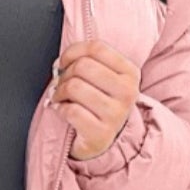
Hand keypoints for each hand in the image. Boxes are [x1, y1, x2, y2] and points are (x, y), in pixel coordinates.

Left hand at [50, 38, 140, 159]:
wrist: (103, 141)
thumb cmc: (97, 105)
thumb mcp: (102, 79)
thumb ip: (87, 62)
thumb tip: (61, 63)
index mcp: (130, 73)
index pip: (97, 47)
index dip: (73, 52)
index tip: (63, 63)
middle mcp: (127, 92)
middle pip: (83, 66)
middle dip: (65, 74)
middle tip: (61, 85)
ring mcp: (116, 114)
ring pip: (75, 86)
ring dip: (59, 92)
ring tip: (60, 98)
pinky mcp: (101, 133)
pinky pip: (71, 110)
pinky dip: (60, 109)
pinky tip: (62, 111)